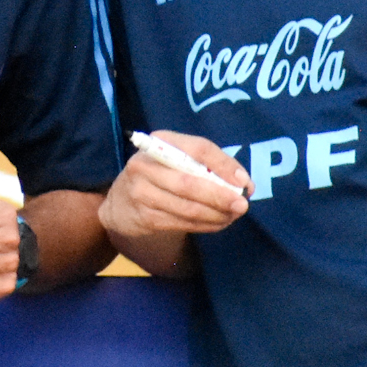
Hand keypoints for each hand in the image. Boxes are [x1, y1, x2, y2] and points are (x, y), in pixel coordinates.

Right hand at [97, 132, 249, 243]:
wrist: (121, 202)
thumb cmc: (161, 174)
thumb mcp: (179, 159)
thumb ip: (211, 165)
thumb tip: (244, 183)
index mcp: (160, 141)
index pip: (197, 148)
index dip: (223, 165)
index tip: (243, 182)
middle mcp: (145, 165)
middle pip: (190, 182)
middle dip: (220, 196)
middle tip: (242, 206)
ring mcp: (141, 193)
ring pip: (187, 207)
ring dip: (216, 215)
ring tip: (233, 216)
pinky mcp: (144, 217)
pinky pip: (182, 223)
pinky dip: (205, 225)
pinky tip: (218, 223)